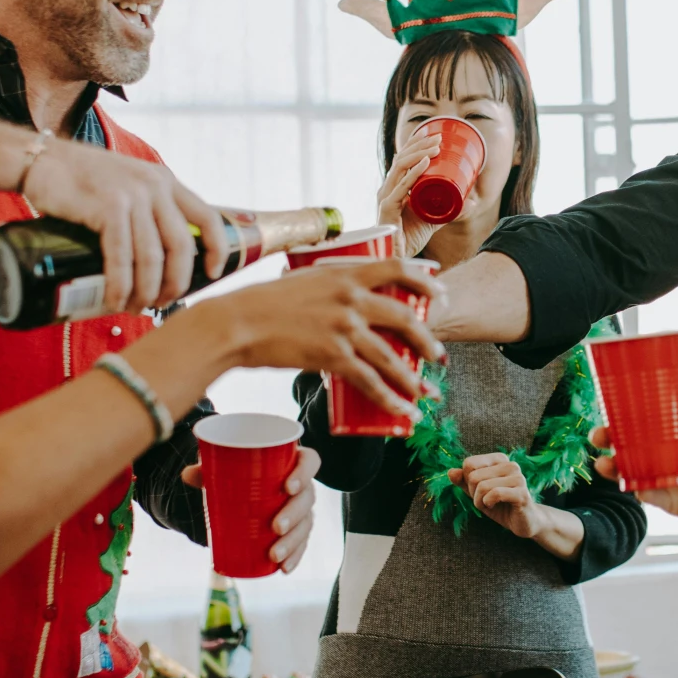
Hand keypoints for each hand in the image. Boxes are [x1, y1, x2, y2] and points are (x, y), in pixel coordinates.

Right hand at [18, 133, 231, 310]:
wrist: (39, 160)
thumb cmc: (80, 180)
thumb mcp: (126, 183)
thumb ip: (145, 207)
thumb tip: (158, 256)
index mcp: (165, 181)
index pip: (207, 217)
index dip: (216, 250)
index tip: (212, 275)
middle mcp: (155, 186)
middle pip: (182, 246)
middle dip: (176, 283)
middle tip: (161, 303)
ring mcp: (133, 195)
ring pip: (153, 257)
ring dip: (147, 291)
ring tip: (136, 308)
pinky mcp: (108, 207)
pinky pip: (123, 256)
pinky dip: (121, 285)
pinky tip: (116, 300)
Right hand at [182, 259, 443, 412]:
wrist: (237, 322)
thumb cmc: (264, 302)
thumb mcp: (305, 279)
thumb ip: (331, 286)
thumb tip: (346, 297)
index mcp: (345, 274)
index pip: (398, 268)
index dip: (424, 282)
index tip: (439, 294)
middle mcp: (350, 297)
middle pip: (404, 317)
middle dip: (428, 341)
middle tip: (439, 357)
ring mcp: (343, 327)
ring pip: (392, 356)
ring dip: (414, 378)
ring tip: (427, 393)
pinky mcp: (332, 355)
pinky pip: (370, 381)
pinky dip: (390, 398)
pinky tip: (403, 410)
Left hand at [183, 446, 320, 572]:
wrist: (244, 492)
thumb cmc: (240, 474)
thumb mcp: (225, 469)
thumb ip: (208, 471)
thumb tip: (187, 475)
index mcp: (292, 462)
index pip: (309, 462)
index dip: (304, 473)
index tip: (288, 487)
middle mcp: (303, 486)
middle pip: (308, 498)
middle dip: (294, 515)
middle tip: (276, 527)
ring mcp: (302, 510)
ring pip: (305, 525)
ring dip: (293, 542)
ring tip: (273, 555)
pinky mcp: (297, 530)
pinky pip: (301, 544)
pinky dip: (294, 557)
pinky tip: (283, 569)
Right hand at [376, 129, 447, 255]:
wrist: (398, 258)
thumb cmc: (410, 238)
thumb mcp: (433, 219)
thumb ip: (449, 210)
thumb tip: (472, 202)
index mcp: (395, 187)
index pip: (403, 159)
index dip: (416, 145)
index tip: (436, 136)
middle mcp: (387, 189)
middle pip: (401, 158)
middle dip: (420, 144)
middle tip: (439, 137)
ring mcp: (385, 198)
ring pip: (400, 166)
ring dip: (419, 152)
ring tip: (436, 146)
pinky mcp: (387, 209)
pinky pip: (400, 187)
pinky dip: (414, 173)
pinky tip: (426, 162)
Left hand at [452, 453, 583, 557]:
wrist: (523, 522)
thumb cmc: (500, 506)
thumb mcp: (477, 493)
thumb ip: (464, 482)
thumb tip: (450, 472)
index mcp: (499, 460)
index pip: (469, 464)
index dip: (468, 482)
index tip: (481, 491)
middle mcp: (510, 464)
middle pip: (473, 476)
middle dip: (474, 494)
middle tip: (487, 501)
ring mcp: (518, 478)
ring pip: (482, 486)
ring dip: (480, 501)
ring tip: (492, 505)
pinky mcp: (522, 493)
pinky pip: (494, 494)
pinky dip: (488, 503)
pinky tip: (495, 507)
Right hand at [591, 411, 677, 528]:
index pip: (651, 420)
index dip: (630, 415)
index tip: (612, 408)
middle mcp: (672, 454)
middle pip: (634, 445)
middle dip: (613, 440)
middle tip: (599, 436)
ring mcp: (670, 477)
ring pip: (635, 470)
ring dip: (616, 467)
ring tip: (603, 464)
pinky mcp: (673, 501)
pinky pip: (649, 495)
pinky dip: (636, 489)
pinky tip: (628, 485)